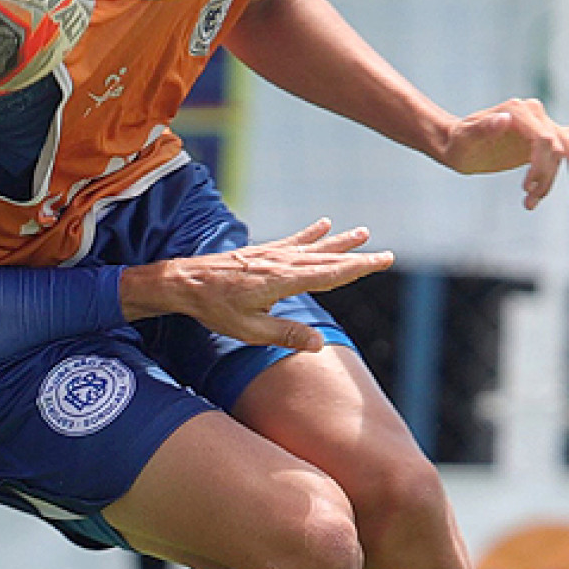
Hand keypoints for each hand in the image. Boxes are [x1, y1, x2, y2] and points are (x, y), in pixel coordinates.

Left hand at [121, 220, 393, 350]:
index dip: (358, 268)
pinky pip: (292, 241)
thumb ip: (285, 335)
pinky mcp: (261, 253)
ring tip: (362, 232)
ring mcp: (271, 255)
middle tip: (385, 253)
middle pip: (327, 259)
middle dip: (356, 257)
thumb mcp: (250, 330)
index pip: (330, 274)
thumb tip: (319, 344)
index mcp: (282, 281)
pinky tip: (323, 224)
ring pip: (313, 248)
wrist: (184, 282)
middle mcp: (280, 263)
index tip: (383, 260)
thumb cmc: (215, 309)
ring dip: (338, 241)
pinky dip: (310, 234)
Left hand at [437, 97, 568, 208]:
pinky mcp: (546, 141)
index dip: (542, 165)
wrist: (457, 144)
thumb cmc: (459, 142)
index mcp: (520, 111)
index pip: (546, 138)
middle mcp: (536, 114)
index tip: (526, 188)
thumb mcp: (464, 139)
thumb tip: (505, 118)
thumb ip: (483, 128)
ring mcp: (544, 126)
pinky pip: (568, 155)